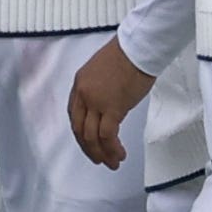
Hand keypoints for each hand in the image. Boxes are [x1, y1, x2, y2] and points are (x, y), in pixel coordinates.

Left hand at [66, 38, 152, 167]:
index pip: (74, 115)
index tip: (88, 143)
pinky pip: (107, 135)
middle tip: (98, 159)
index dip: (80, 133)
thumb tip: (107, 106)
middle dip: (88, 148)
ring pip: (91, 137)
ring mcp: (96, 102)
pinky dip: (112, 148)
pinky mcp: (112, 108)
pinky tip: (119, 154)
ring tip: (112, 162)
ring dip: (101, 153)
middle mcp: (83, 94)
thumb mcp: (103, 71)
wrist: (137, 49)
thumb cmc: (127, 55)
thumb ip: (100, 90)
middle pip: (79, 129)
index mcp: (79, 84)